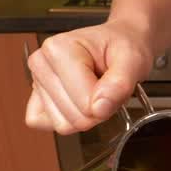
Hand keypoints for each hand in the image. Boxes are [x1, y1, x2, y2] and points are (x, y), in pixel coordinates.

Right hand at [24, 20, 153, 134]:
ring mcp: (37, 83)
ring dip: (86, 115)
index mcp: (58, 49)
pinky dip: (70, 121)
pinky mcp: (37, 100)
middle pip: (73, 118)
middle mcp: (41, 64)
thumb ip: (120, 83)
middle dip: (97, 110)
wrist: (118, 44)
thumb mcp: (133, 59)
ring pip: (63, 125)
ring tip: (93, 91)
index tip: (113, 85)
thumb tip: (100, 107)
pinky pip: (50, 126)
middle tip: (105, 89)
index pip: (84, 103)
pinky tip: (78, 102)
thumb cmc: (121, 48)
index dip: (106, 102)